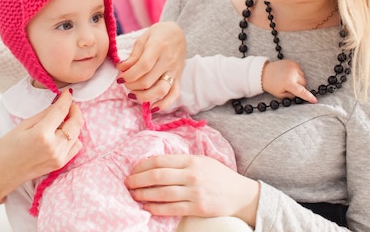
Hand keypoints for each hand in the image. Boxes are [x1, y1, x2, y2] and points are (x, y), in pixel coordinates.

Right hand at [0, 90, 82, 214]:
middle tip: (69, 104)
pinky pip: (76, 147)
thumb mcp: (22, 126)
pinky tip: (64, 134)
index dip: (66, 99)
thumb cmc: (7, 148)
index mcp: (42, 134)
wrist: (3, 173)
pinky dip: (74, 138)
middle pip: (75, 123)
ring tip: (65, 119)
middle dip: (75, 110)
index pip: (61, 111)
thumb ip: (42, 114)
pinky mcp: (60, 164)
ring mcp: (59, 157)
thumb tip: (57, 104)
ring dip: (74, 124)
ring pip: (77, 134)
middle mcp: (54, 146)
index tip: (68, 93)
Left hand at [117, 21, 185, 109]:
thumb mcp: (143, 38)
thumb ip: (133, 55)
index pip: (143, 66)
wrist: (178, 32)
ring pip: (160, 90)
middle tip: (124, 83)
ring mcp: (175, 71)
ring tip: (133, 94)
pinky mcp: (179, 78)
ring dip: (144, 96)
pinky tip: (153, 108)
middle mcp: (168, 60)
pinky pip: (174, 94)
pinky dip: (164, 104)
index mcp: (158, 47)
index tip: (120, 78)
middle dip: (132, 86)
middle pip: (148, 80)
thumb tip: (122, 68)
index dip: (129, 75)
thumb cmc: (158, 33)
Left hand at [125, 154, 258, 226]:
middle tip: (128, 183)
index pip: (159, 161)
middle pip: (157, 177)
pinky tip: (148, 207)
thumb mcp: (201, 160)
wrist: (241, 194)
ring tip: (134, 195)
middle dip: (138, 180)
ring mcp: (195, 192)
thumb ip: (181, 162)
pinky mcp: (198, 208)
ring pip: (162, 194)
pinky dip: (156, 208)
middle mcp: (191, 175)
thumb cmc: (218, 176)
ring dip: (144, 195)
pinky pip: (171, 209)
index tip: (133, 170)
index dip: (142, 166)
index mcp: (190, 160)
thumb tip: (154, 164)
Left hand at [262, 59, 316, 103]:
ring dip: (298, 80)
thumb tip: (302, 95)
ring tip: (287, 79)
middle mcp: (292, 74)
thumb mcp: (280, 94)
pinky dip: (297, 74)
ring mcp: (294, 67)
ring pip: (303, 77)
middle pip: (304, 84)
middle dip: (299, 87)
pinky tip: (288, 74)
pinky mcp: (294, 62)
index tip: (315, 100)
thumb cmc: (271, 85)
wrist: (264, 72)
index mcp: (288, 83)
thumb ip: (292, 96)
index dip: (309, 97)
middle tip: (289, 86)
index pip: (301, 91)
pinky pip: (300, 71)